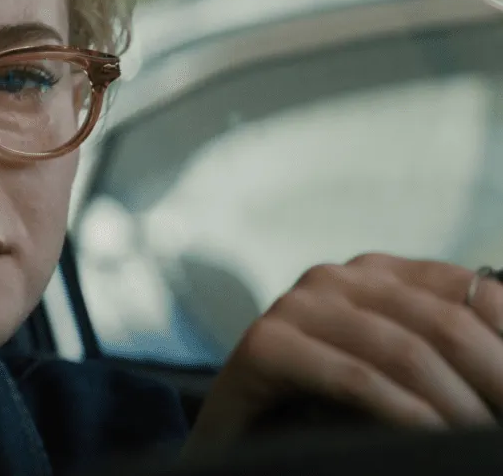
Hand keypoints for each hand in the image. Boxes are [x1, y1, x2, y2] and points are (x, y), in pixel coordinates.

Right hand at [180, 254, 502, 458]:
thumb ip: (443, 358)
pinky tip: (429, 441)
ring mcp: (296, 305)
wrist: (240, 439)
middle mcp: (335, 277)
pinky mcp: (264, 344)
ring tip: (480, 445)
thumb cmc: (328, 414)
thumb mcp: (398, 378)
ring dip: (456, 407)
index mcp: (376, 273)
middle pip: (444, 321)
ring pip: (403, 350)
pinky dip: (402, 415)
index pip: (469, 289)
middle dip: (494, 378)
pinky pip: (353, 378)